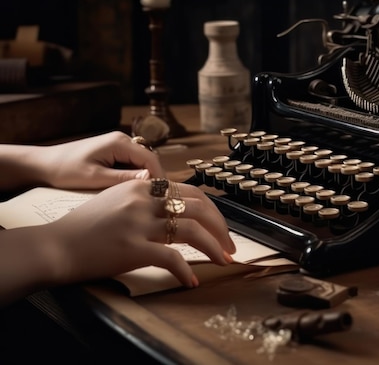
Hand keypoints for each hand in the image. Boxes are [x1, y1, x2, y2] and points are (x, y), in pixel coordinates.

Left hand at [43, 131, 164, 189]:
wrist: (42, 164)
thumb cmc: (64, 170)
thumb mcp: (95, 178)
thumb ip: (124, 178)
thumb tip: (150, 179)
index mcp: (119, 142)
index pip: (151, 159)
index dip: (160, 178)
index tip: (163, 197)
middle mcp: (122, 140)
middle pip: (148, 160)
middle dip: (153, 179)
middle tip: (155, 201)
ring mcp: (117, 145)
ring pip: (141, 163)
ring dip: (143, 179)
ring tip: (143, 198)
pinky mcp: (112, 152)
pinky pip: (130, 164)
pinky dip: (133, 177)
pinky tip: (129, 191)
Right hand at [43, 179, 235, 287]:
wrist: (56, 245)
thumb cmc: (86, 227)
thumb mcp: (118, 201)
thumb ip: (147, 200)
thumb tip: (178, 210)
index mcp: (143, 188)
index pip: (191, 193)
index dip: (213, 212)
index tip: (221, 228)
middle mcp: (143, 200)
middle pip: (199, 207)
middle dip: (221, 228)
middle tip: (230, 246)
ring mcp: (139, 223)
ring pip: (191, 230)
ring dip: (213, 247)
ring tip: (222, 261)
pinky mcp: (132, 247)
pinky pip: (171, 259)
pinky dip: (186, 271)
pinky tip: (191, 281)